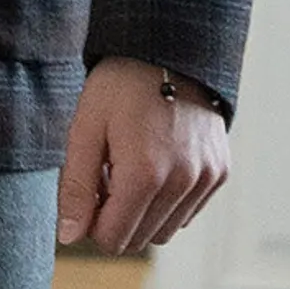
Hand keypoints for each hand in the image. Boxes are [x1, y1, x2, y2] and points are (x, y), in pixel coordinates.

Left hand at [57, 61, 230, 259]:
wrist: (171, 48)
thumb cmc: (122, 85)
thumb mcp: (86, 129)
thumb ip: (75, 188)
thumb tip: (69, 236)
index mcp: (144, 175)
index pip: (113, 238)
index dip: (92, 223)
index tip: (89, 192)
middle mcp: (182, 182)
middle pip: (139, 239)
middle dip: (117, 218)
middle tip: (107, 177)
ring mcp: (206, 178)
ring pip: (166, 231)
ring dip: (143, 213)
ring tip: (132, 170)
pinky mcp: (220, 172)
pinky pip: (188, 212)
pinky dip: (168, 202)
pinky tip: (157, 167)